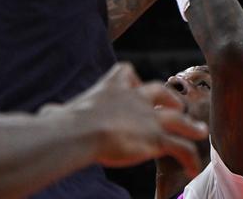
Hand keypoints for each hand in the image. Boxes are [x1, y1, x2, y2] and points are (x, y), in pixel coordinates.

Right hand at [64, 63, 207, 177]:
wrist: (82, 132)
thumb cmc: (63, 125)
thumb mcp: (59, 114)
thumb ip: (55, 114)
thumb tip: (43, 114)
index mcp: (110, 90)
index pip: (125, 73)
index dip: (130, 79)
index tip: (133, 82)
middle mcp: (134, 99)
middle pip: (159, 92)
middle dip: (170, 98)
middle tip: (177, 106)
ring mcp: (150, 118)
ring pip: (179, 119)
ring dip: (191, 126)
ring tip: (200, 131)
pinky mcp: (157, 138)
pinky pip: (181, 148)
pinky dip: (189, 158)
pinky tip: (192, 169)